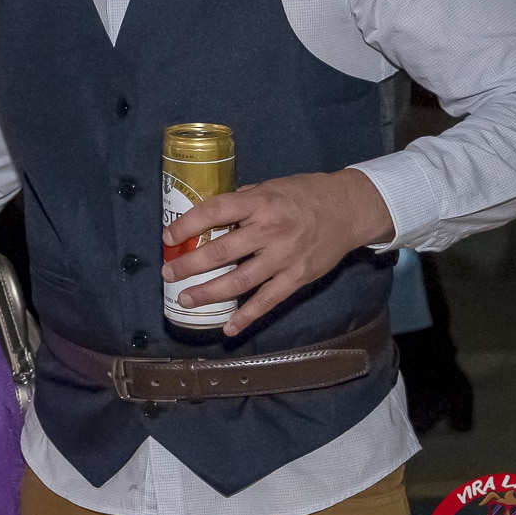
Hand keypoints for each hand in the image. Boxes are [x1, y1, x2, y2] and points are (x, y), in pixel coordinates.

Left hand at [160, 168, 393, 335]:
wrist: (348, 210)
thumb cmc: (303, 194)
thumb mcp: (268, 187)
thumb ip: (241, 202)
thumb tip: (207, 218)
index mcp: (259, 203)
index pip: (214, 212)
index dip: (187, 225)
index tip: (167, 237)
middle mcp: (270, 230)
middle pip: (222, 251)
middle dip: (190, 265)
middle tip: (168, 274)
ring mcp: (284, 257)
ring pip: (240, 280)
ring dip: (209, 292)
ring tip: (186, 299)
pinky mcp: (298, 277)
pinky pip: (268, 301)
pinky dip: (247, 316)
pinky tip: (228, 328)